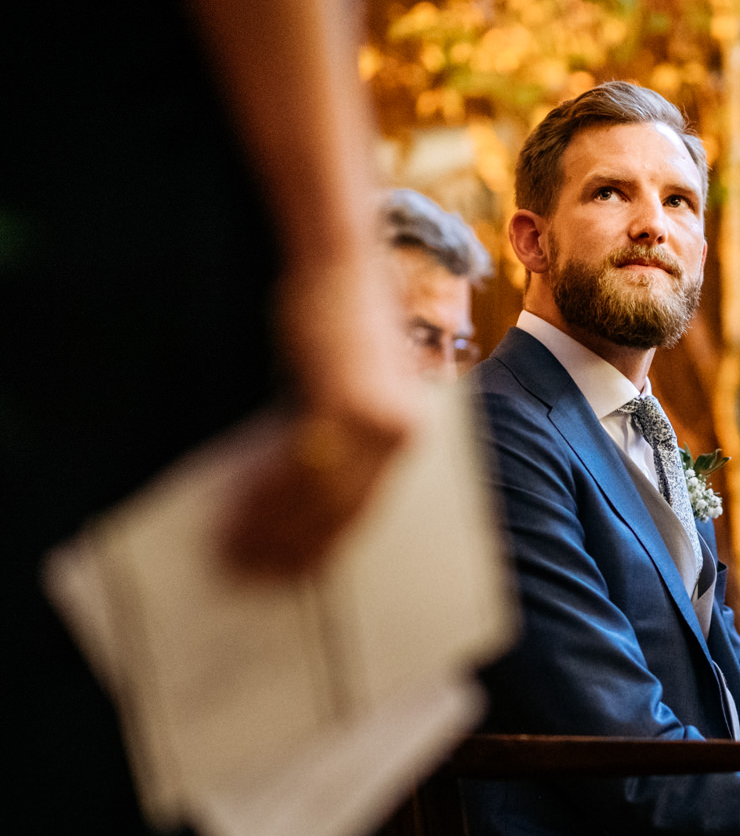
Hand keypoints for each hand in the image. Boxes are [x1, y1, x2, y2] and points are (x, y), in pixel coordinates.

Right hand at [220, 256, 421, 575]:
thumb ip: (333, 431)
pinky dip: (266, 491)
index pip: (365, 506)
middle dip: (294, 545)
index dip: (326, 542)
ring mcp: (377, 422)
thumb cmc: (338, 319)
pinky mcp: (346, 405)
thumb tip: (297, 490)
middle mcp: (402, 434)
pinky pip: (300, 466)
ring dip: (271, 525)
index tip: (295, 570)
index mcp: (409, 433)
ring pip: (319, 496)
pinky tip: (235, 509)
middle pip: (343, 511)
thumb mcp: (346, 382)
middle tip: (253, 570)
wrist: (341, 265)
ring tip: (233, 547)